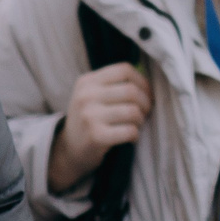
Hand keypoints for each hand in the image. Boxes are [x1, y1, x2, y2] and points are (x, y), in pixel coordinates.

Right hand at [46, 64, 152, 193]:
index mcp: (87, 81)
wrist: (70, 150)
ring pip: (133, 111)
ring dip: (141, 120)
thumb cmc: (90, 120)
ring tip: (136, 125)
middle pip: (131, 90)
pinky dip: (135, 135)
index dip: (142, 82)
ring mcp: (89, 116)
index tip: (146, 94)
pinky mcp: (96, 136)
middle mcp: (86, 96)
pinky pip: (130, 131)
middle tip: (144, 113)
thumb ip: (114, 85)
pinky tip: (130, 137)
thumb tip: (149, 82)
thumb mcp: (92, 96)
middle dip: (145, 103)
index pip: (124, 70)